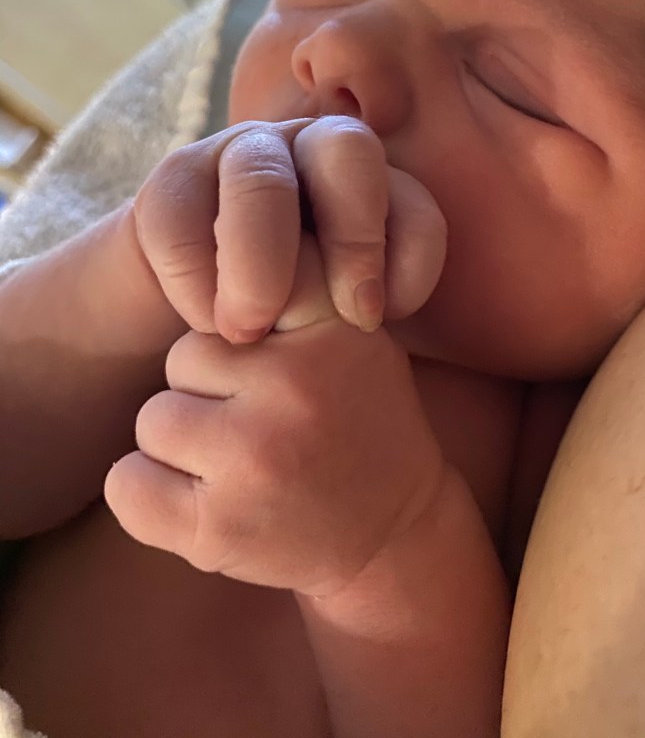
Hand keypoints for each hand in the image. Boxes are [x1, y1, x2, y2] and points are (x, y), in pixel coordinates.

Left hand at [104, 233, 447, 596]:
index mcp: (333, 329)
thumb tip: (212, 233)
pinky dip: (149, 495)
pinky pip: (127, 484)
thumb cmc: (356, 422)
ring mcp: (254, 457)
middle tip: (260, 425)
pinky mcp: (216, 528)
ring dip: (182, 446)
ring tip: (241, 466)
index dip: (240, 315)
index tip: (259, 340)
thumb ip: (298, 288)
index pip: (244, 283)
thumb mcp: (353, 338)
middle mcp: (295, 386)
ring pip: (153, 420)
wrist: (395, 533)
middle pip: (183, 358)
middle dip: (207, 393)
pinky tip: (203, 504)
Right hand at [130, 116, 446, 341]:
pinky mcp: (175, 178)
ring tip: (251, 334)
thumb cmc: (285, 326)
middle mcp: (311, 150)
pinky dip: (197, 278)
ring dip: (261, 264)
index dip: (410, 258)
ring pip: (261, 180)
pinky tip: (205, 321)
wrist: (192, 316)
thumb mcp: (335, 323)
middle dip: (353, 237)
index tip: (377, 324)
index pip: (414, 202)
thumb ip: (368, 309)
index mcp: (368, 189)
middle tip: (340, 317)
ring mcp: (241, 153)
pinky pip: (185, 215)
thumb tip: (376, 322)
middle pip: (349, 151)